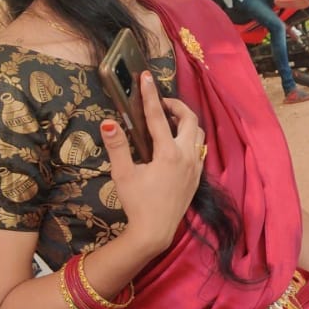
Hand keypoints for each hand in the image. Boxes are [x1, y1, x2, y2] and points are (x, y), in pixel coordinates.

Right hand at [98, 72, 204, 250]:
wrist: (155, 231)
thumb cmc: (137, 203)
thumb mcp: (123, 174)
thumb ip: (117, 147)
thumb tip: (108, 123)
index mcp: (168, 153)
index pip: (158, 116)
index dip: (151, 94)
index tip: (146, 77)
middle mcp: (186, 156)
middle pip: (189, 119)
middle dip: (176, 105)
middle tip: (160, 103)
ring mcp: (195, 166)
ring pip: (198, 133)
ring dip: (186, 121)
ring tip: (169, 120)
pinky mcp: (197, 176)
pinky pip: (199, 148)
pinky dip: (190, 138)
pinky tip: (176, 143)